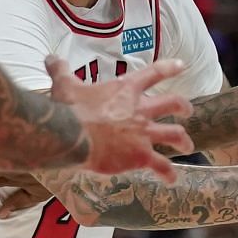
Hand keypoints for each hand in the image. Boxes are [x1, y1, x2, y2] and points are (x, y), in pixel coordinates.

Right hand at [47, 55, 193, 181]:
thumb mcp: (64, 84)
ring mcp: (143, 133)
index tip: (182, 66)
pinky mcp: (140, 155)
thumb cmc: (67, 108)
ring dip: (184, 141)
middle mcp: (140, 109)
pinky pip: (161, 165)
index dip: (169, 68)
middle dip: (183, 107)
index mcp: (125, 89)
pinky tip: (172, 179)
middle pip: (173, 103)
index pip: (153, 73)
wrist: (70, 134)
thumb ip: (60, 70)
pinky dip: (168, 172)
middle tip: (187, 111)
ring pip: (175, 134)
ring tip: (188, 146)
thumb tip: (50, 58)